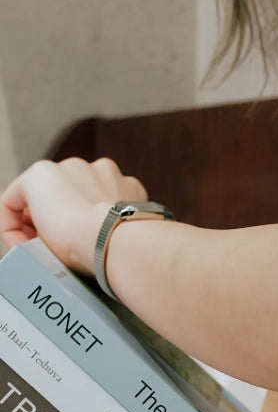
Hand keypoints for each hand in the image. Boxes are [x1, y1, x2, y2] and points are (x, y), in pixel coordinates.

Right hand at [0, 157, 146, 274]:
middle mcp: (72, 166)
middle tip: (51, 244)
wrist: (122, 243)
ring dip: (81, 210)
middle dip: (49, 217)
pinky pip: (114, 196)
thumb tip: (43, 240)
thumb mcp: (35, 241)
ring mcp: (104, 172)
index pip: (14, 201)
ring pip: (85, 192)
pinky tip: (109, 229)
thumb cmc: (79, 241)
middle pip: (52, 194)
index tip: (23, 245)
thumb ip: (32, 231)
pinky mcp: (130, 184)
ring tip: (85, 237)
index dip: (13, 228)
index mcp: (40, 175)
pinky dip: (110, 210)